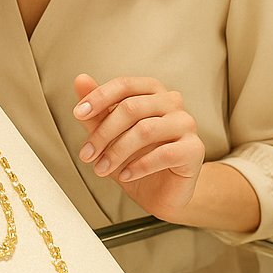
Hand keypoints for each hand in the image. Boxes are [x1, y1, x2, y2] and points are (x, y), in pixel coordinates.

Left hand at [73, 73, 204, 218]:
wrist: (161, 192)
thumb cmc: (136, 157)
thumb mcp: (110, 134)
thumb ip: (97, 109)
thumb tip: (80, 80)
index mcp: (152, 90)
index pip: (124, 85)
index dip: (99, 97)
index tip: (78, 113)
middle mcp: (172, 101)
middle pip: (131, 108)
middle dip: (103, 133)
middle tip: (86, 154)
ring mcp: (186, 123)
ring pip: (145, 130)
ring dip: (117, 152)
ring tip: (101, 169)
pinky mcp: (195, 149)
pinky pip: (164, 154)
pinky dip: (139, 166)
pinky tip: (125, 176)